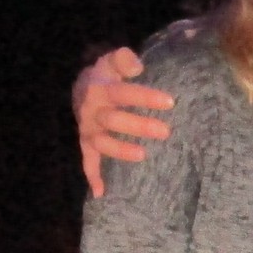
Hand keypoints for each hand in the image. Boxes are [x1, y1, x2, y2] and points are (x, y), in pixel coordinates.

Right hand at [76, 47, 175, 197]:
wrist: (82, 88)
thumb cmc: (107, 75)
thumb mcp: (111, 61)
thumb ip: (123, 59)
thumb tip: (137, 65)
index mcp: (100, 89)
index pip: (122, 94)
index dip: (145, 97)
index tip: (170, 102)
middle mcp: (92, 111)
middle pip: (113, 120)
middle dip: (139, 126)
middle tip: (166, 132)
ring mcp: (88, 130)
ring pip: (101, 142)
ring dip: (120, 150)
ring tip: (143, 156)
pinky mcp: (86, 144)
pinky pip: (87, 161)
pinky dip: (93, 176)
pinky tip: (101, 193)